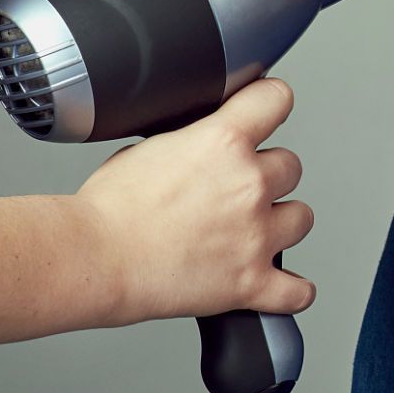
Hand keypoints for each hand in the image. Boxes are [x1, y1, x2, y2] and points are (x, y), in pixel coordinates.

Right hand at [74, 79, 314, 323]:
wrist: (92, 259)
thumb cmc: (106, 210)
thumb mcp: (149, 147)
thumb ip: (191, 141)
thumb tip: (200, 143)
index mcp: (223, 142)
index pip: (275, 100)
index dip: (270, 103)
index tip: (267, 111)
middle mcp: (249, 184)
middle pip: (291, 166)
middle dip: (267, 176)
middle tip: (235, 190)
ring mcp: (255, 235)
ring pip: (301, 218)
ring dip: (280, 223)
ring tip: (249, 232)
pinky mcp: (251, 281)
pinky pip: (296, 292)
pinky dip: (292, 291)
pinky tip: (282, 286)